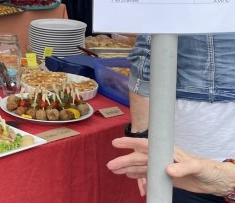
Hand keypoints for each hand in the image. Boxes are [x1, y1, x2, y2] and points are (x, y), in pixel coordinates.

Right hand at [107, 137, 234, 196]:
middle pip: (140, 158)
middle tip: (110, 165)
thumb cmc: (208, 169)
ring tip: (114, 170)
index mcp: (169, 151)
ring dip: (128, 168)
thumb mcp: (198, 167)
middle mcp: (163, 158)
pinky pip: (148, 176)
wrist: (215, 181)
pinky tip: (128, 176)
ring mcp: (163, 168)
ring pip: (141, 167)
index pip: (146, 145)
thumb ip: (183, 167)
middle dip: (124, 160)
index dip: (131, 143)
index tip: (117, 143)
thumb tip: (167, 169)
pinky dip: (138, 177)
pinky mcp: (165, 178)